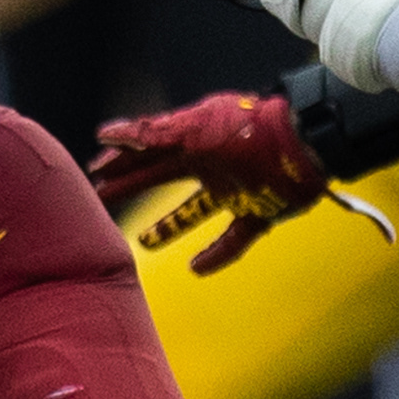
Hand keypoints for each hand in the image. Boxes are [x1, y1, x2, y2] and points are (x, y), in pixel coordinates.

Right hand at [89, 90, 373, 275]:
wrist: (305, 143)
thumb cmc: (245, 131)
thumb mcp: (193, 129)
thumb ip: (151, 135)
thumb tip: (105, 136)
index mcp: (191, 141)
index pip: (146, 151)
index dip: (119, 160)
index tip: (94, 170)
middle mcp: (208, 165)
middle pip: (160, 177)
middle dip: (130, 186)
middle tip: (99, 196)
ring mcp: (233, 190)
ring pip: (193, 211)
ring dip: (168, 227)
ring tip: (144, 242)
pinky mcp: (259, 214)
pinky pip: (234, 239)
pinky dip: (216, 255)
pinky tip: (196, 269)